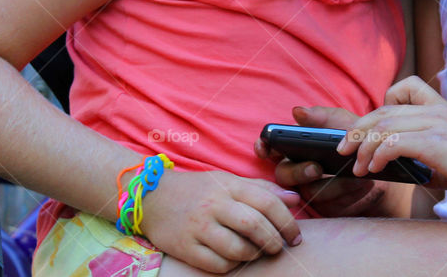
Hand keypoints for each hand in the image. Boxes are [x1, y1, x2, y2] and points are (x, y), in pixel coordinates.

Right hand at [140, 169, 301, 273]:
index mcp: (228, 186)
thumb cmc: (198, 189)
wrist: (151, 197)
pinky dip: (233, 265)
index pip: (267, 202)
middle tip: (279, 247)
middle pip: (254, 225)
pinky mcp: (185, 247)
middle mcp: (214, 205)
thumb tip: (294, 198)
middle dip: (273, 241)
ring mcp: (198, 227)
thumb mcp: (228, 181)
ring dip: (254, 254)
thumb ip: (261, 189)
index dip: (287, 221)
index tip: (295, 235)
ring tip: (257, 252)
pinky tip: (235, 258)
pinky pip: (217, 264)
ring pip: (237, 248)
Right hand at [254, 106, 401, 216]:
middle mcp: (297, 170)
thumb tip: (297, 112)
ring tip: (352, 176)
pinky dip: (347, 194)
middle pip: (283, 175)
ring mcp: (310, 190)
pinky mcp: (327, 207)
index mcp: (295, 147)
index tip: (265, 147)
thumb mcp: (341, 122)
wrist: (381, 162)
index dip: (263, 147)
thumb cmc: (355, 138)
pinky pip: (330, 205)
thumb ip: (320, 117)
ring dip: (331, 184)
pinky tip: (360, 184)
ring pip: (308, 192)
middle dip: (298, 172)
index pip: (270, 148)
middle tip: (316, 168)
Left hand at [336, 76, 446, 204]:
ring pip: (383, 126)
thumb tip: (395, 166)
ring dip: (363, 148)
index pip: (402, 87)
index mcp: (441, 107)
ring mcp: (437, 124)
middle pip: (382, 110)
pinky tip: (376, 169)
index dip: (381, 105)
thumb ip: (426, 152)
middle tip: (343, 150)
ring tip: (358, 167)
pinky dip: (378, 155)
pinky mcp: (437, 143)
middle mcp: (436, 110)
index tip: (373, 130)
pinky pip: (394, 142)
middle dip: (356, 130)